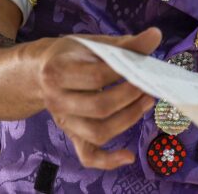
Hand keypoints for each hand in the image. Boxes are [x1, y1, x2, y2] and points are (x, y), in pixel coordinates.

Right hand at [39, 28, 161, 169]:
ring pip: (97, 132)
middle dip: (130, 97)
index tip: (144, 64)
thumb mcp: (94, 43)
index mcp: (58, 72)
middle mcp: (57, 101)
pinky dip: (108, 161)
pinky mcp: (72, 134)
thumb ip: (125, 43)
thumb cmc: (73, 54)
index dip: (124, 73)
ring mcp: (64, 121)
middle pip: (98, 108)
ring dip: (128, 120)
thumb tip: (155, 36)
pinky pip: (87, 155)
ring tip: (147, 102)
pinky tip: (128, 156)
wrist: (42, 72)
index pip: (97, 77)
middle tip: (148, 85)